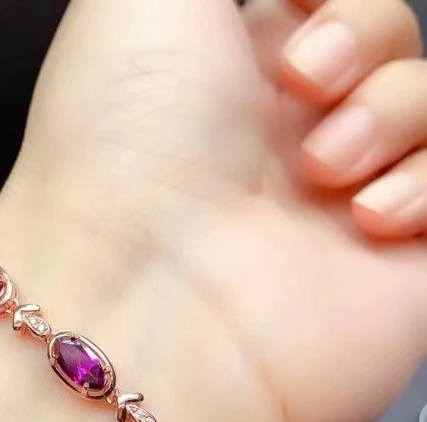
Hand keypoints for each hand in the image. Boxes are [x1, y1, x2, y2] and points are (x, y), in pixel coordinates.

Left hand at [0, 0, 426, 421]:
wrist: (141, 301)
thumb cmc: (116, 149)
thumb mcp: (138, 0)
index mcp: (223, 71)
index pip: (311, 7)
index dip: (325, 0)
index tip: (293, 10)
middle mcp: (276, 138)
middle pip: (380, 41)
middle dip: (361, 34)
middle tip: (303, 84)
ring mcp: (333, 203)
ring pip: (424, 107)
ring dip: (393, 110)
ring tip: (321, 168)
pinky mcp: (389, 267)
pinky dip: (426, 185)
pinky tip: (365, 218)